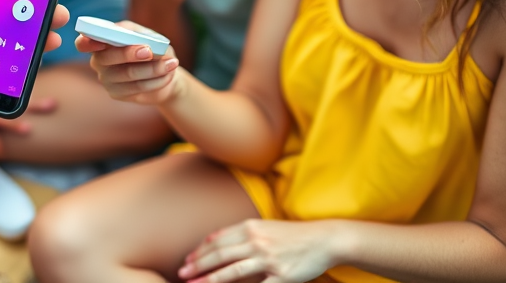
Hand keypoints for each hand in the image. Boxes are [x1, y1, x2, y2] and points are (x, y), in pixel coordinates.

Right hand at [77, 20, 183, 105]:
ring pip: (127, 74)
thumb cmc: (153, 47)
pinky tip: (168, 74)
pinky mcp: (116, 94)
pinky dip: (156, 80)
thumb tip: (137, 41)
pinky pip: (137, 88)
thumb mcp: (148, 35)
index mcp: (101, 41)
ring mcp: (105, 79)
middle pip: (106, 58)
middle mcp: (98, 60)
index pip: (83, 42)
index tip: (98, 41)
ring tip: (172, 63)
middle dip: (129, 53)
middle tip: (148, 51)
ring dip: (152, 68)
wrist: (166, 71)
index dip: (86, 42)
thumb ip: (139, 34)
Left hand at [179, 219, 336, 282]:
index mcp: (250, 227)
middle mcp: (256, 241)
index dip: (200, 251)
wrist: (323, 239)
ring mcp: (268, 259)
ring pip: (233, 271)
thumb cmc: (291, 235)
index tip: (187, 261)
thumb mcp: (263, 227)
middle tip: (182, 274)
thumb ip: (239, 233)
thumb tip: (212, 240)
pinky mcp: (281, 276)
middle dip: (198, 265)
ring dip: (211, 279)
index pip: (217, 240)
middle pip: (219, 254)